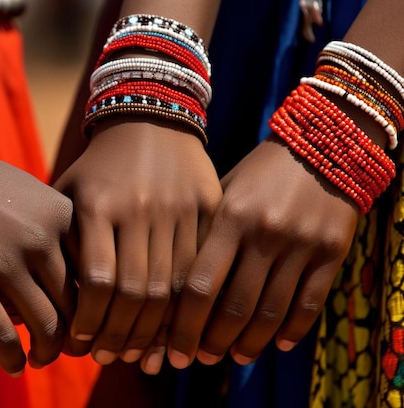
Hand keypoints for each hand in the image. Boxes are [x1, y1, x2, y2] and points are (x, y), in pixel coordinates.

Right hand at [0, 152, 76, 375]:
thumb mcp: (33, 197)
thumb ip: (59, 234)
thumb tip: (76, 287)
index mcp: (62, 218)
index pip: (95, 275)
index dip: (97, 306)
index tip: (92, 322)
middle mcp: (40, 242)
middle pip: (75, 306)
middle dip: (77, 337)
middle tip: (73, 349)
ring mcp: (5, 264)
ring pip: (46, 327)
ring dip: (47, 352)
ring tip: (41, 358)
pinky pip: (3, 336)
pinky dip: (13, 359)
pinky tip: (15, 366)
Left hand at [53, 118, 221, 373]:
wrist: (150, 117)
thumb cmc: (99, 165)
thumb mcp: (69, 192)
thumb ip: (59, 240)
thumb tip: (39, 300)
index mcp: (99, 203)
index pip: (96, 280)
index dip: (87, 321)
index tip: (78, 344)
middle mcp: (140, 208)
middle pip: (136, 292)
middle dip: (120, 335)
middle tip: (108, 357)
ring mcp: (178, 209)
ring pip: (172, 287)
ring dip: (154, 330)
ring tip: (137, 353)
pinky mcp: (208, 208)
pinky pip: (200, 268)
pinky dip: (187, 305)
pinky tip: (171, 328)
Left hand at [167, 136, 358, 368]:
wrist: (322, 145)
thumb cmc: (258, 173)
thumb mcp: (223, 192)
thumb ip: (203, 234)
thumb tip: (177, 289)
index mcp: (229, 217)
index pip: (199, 285)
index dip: (184, 325)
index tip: (174, 349)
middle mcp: (264, 233)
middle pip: (234, 307)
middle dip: (213, 341)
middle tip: (200, 360)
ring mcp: (301, 244)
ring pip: (272, 312)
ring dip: (251, 343)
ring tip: (236, 357)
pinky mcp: (333, 251)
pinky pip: (311, 303)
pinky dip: (294, 329)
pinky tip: (278, 344)